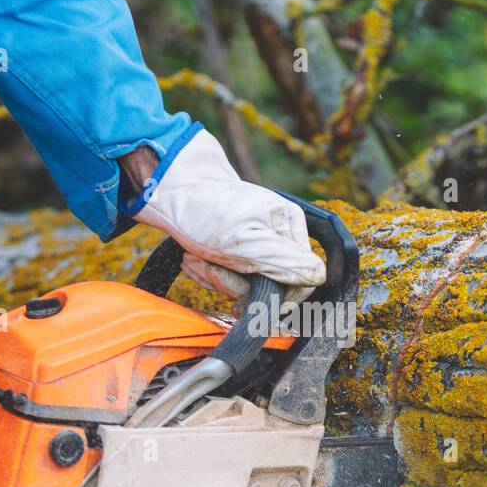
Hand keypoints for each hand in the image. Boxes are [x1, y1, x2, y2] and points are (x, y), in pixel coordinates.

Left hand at [125, 128, 325, 299]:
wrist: (167, 191)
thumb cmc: (205, 211)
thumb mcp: (248, 242)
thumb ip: (287, 263)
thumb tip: (318, 277)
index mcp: (290, 227)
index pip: (300, 280)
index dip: (271, 293)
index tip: (243, 295)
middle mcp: (276, 234)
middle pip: (268, 285)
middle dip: (233, 283)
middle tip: (209, 265)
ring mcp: (253, 242)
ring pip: (244, 285)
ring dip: (215, 277)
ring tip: (197, 257)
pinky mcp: (232, 249)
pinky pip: (227, 278)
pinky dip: (207, 272)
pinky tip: (193, 258)